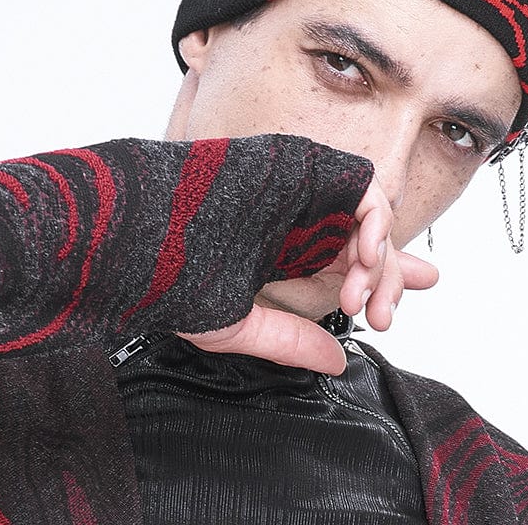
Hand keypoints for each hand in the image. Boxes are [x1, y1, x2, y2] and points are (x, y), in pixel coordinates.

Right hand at [178, 176, 437, 373]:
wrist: (137, 237)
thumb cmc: (171, 278)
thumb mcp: (239, 324)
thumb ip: (290, 340)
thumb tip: (337, 363)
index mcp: (283, 251)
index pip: (345, 262)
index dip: (380, 281)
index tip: (390, 312)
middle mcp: (299, 219)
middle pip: (365, 241)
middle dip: (386, 279)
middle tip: (382, 315)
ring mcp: (303, 190)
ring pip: (367, 215)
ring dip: (380, 255)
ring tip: (364, 293)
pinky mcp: (303, 164)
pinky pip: (359, 185)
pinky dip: (373, 219)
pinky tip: (364, 256)